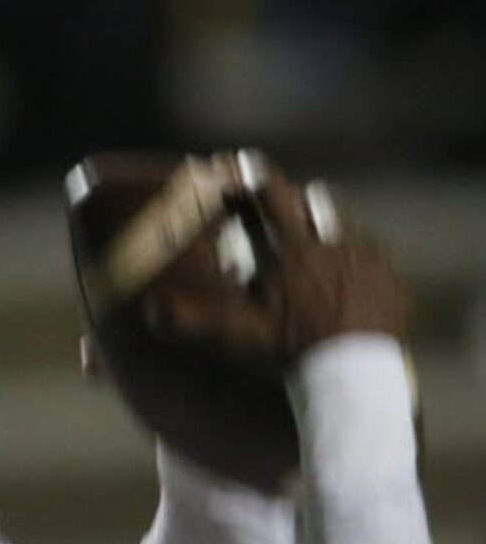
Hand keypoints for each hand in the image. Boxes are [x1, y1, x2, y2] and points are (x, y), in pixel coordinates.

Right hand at [146, 155, 409, 360]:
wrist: (355, 374)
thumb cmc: (292, 351)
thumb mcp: (239, 335)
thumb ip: (195, 319)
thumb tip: (150, 309)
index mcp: (297, 249)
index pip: (273, 195)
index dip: (254, 179)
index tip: (239, 169)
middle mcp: (337, 243)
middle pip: (316, 200)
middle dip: (296, 203)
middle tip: (279, 214)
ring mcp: (369, 259)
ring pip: (346, 228)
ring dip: (329, 233)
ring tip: (315, 255)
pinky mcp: (392, 279)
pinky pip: (374, 259)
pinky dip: (357, 265)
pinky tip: (346, 287)